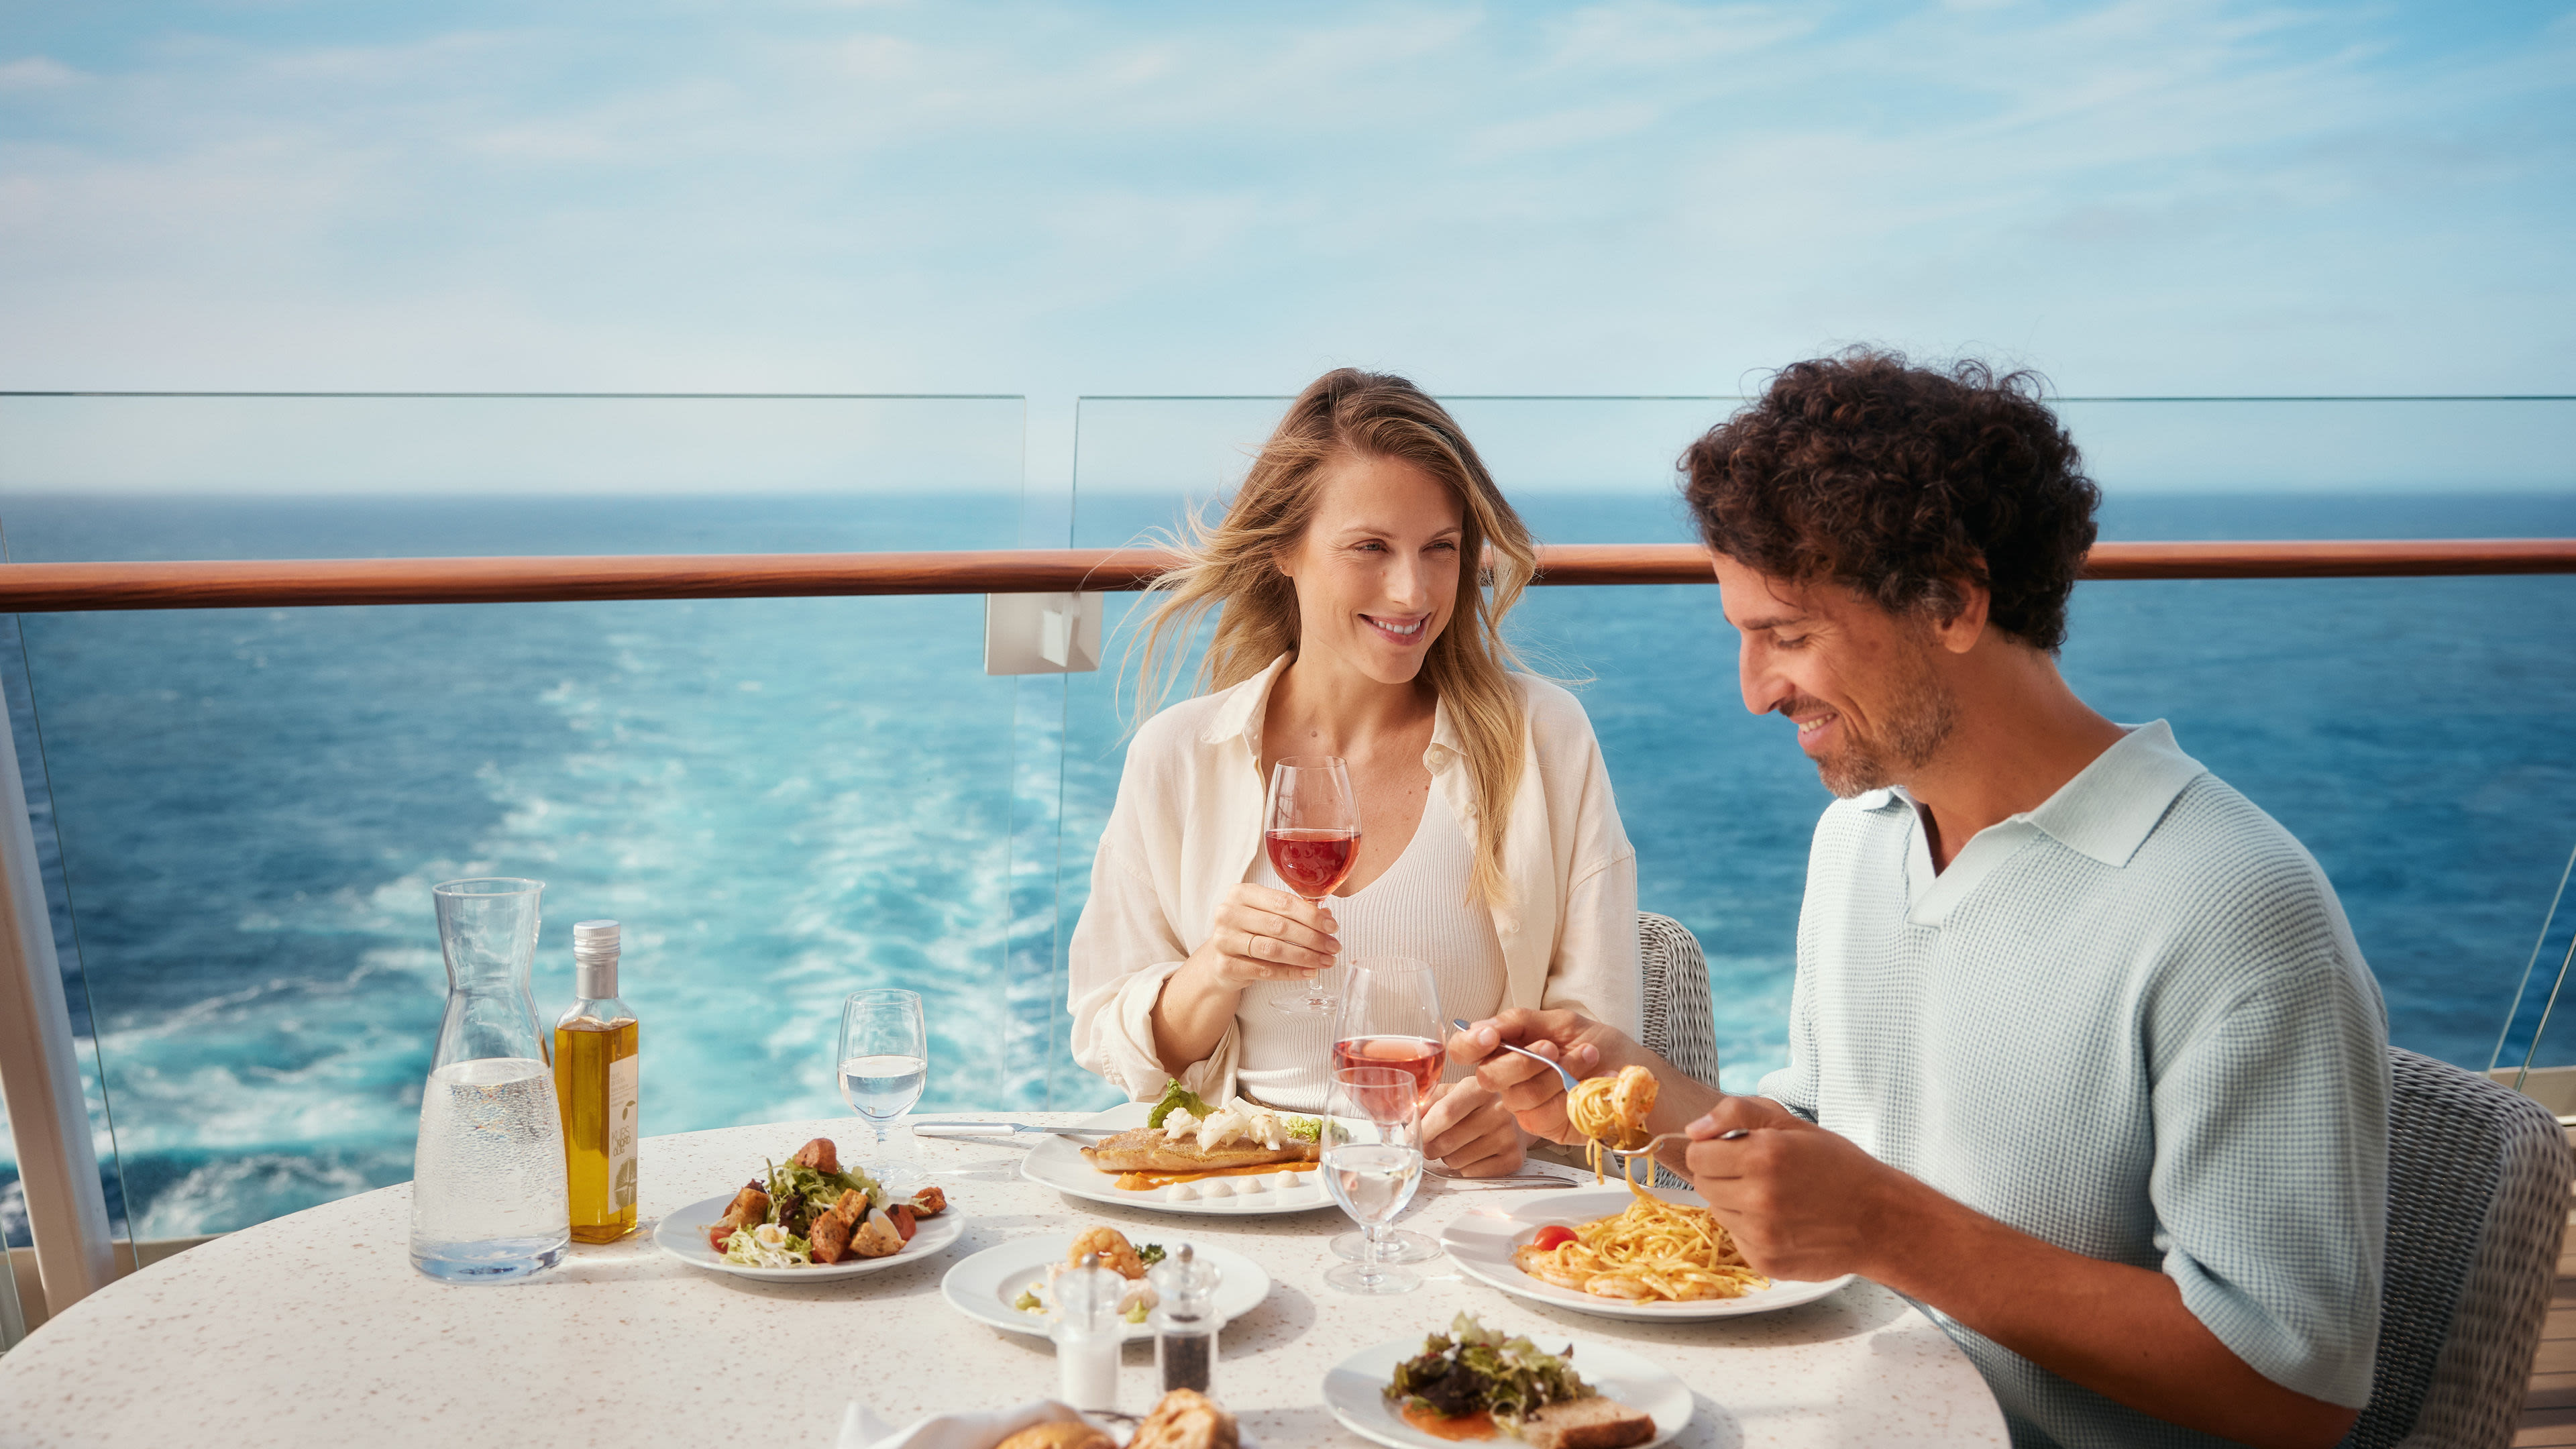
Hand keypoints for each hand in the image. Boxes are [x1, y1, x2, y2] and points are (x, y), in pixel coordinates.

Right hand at [1179, 883, 1338, 993]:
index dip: (1311, 915)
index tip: (1332, 926)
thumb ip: (1294, 912)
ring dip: (1305, 956)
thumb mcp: (1267, 914)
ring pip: (1273, 949)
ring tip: (1325, 961)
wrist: (1218, 958)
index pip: (1282, 902)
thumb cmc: (1248, 931)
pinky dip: (1291, 972)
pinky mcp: (1225, 965)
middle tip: (1333, 947)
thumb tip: (1328, 916)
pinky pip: (1265, 970)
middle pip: (1279, 926)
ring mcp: (1224, 940)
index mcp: (1241, 893)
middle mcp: (1229, 914)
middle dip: (1312, 938)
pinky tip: (1309, 972)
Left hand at [1419, 1078, 1524, 1176]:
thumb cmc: (1480, 1104)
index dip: (1423, 1129)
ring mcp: (1508, 1136)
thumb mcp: (1455, 1092)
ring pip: (1455, 1161)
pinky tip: (1473, 1153)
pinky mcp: (1513, 1159)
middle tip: (1431, 1143)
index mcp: (1479, 1089)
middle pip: (1447, 1142)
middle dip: (1429, 1147)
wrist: (1520, 1117)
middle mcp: (1498, 1110)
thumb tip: (1407, 1117)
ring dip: (1447, 1157)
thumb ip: (1429, 1101)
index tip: (1410, 1135)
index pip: (1445, 1113)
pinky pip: (1471, 1173)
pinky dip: (1464, 1168)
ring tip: (1459, 1144)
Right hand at [1443, 1008, 1621, 1144]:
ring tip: (1588, 1057)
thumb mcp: (1562, 1022)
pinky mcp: (1544, 1127)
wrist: (1632, 1072)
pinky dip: (1571, 1096)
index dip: (1469, 1044)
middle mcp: (1508, 1078)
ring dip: (1559, 1074)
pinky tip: (1593, 1082)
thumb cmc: (1598, 1045)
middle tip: (1554, 1048)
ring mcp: (1524, 1105)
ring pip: (1520, 1096)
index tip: (1490, 1036)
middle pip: (1488, 1077)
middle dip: (1524, 1061)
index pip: (1465, 1048)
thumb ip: (1520, 1022)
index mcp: (1506, 1047)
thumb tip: (1483, 1025)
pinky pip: (1542, 1116)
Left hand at [1680, 1095, 1910, 1281]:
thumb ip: (1736, 1114)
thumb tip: (1693, 1130)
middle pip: (1702, 1184)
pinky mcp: (1766, 1262)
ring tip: (1774, 1197)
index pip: (1697, 1155)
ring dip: (1735, 1202)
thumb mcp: (1791, 1124)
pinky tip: (1782, 1221)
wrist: (1880, 1219)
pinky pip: (1736, 1239)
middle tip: (1757, 1173)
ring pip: (1717, 1212)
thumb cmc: (1837, 1166)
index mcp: (1762, 1156)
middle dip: (1722, 1174)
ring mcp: (1762, 1234)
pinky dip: (1751, 1229)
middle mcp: (1759, 1198)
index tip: (1732, 1151)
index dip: (1712, 1149)